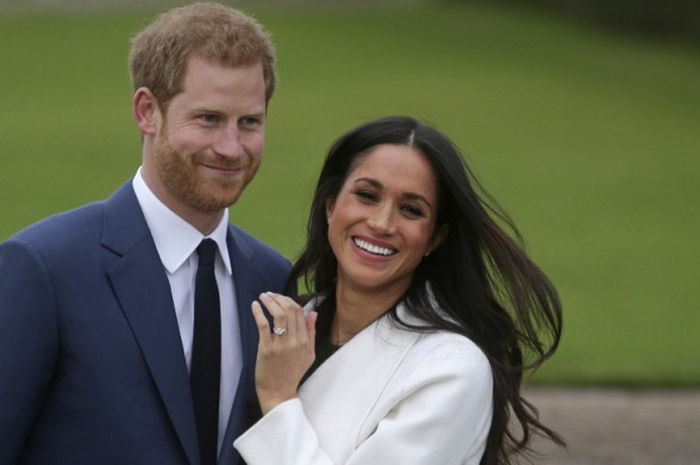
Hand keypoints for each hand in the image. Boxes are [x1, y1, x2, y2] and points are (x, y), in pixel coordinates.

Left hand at [251, 292, 316, 414]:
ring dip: (269, 301)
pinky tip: (255, 306)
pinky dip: (259, 312)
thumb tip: (313, 313)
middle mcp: (295, 341)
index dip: (289, 301)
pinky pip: (263, 325)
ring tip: (263, 296)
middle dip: (279, 298)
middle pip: (289, 310)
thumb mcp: (309, 354)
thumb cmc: (292, 374)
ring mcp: (281, 345)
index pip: (300, 312)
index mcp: (305, 341)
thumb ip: (311, 332)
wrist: (279, 393)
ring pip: (278, 315)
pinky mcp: (267, 349)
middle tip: (269, 294)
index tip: (280, 298)